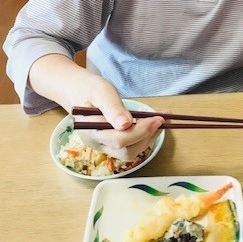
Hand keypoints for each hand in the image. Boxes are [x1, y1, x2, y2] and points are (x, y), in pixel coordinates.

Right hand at [29, 55, 164, 160]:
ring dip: (149, 138)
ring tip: (162, 120)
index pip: (118, 139)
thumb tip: (126, 124)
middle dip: (147, 136)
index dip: (140, 131)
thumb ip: (112, 108)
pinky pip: (130, 146)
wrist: (79, 92)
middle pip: (126, 151)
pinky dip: (145, 136)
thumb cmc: (89, 89)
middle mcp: (96, 143)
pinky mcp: (112, 144)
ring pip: (130, 152)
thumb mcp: (101, 91)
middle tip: (163, 119)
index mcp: (90, 130)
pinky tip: (154, 124)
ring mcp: (104, 146)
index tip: (157, 119)